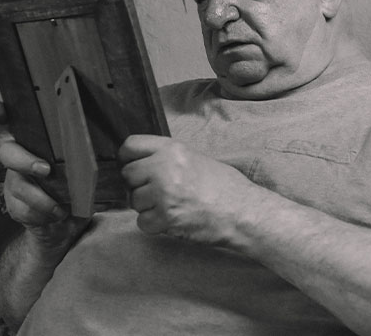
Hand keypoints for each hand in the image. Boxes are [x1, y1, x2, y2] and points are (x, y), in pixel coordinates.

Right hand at [0, 112, 88, 250]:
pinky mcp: (16, 205)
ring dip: (40, 197)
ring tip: (59, 206)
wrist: (71, 223)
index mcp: (40, 142)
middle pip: (9, 152)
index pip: (17, 122)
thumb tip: (118, 147)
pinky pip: (23, 208)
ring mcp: (16, 182)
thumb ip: (94, 154)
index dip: (2, 113)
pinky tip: (58, 214)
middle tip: (46, 170)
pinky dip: (43, 213)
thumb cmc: (82, 186)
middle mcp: (23, 158)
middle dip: (24, 161)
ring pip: (18, 184)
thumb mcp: (91, 166)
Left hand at [119, 135, 260, 243]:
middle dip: (138, 185)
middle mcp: (164, 168)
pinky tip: (172, 220)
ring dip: (147, 207)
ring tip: (171, 206)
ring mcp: (163, 193)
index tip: (133, 166)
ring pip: (133, 201)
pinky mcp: (165, 218)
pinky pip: (142, 222)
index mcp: (172, 149)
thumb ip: (168, 157)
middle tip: (158, 192)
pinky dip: (154, 225)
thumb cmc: (225, 186)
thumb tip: (143, 163)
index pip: (130, 145)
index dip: (128, 158)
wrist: (242, 212)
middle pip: (128, 175)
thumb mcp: (196, 158)